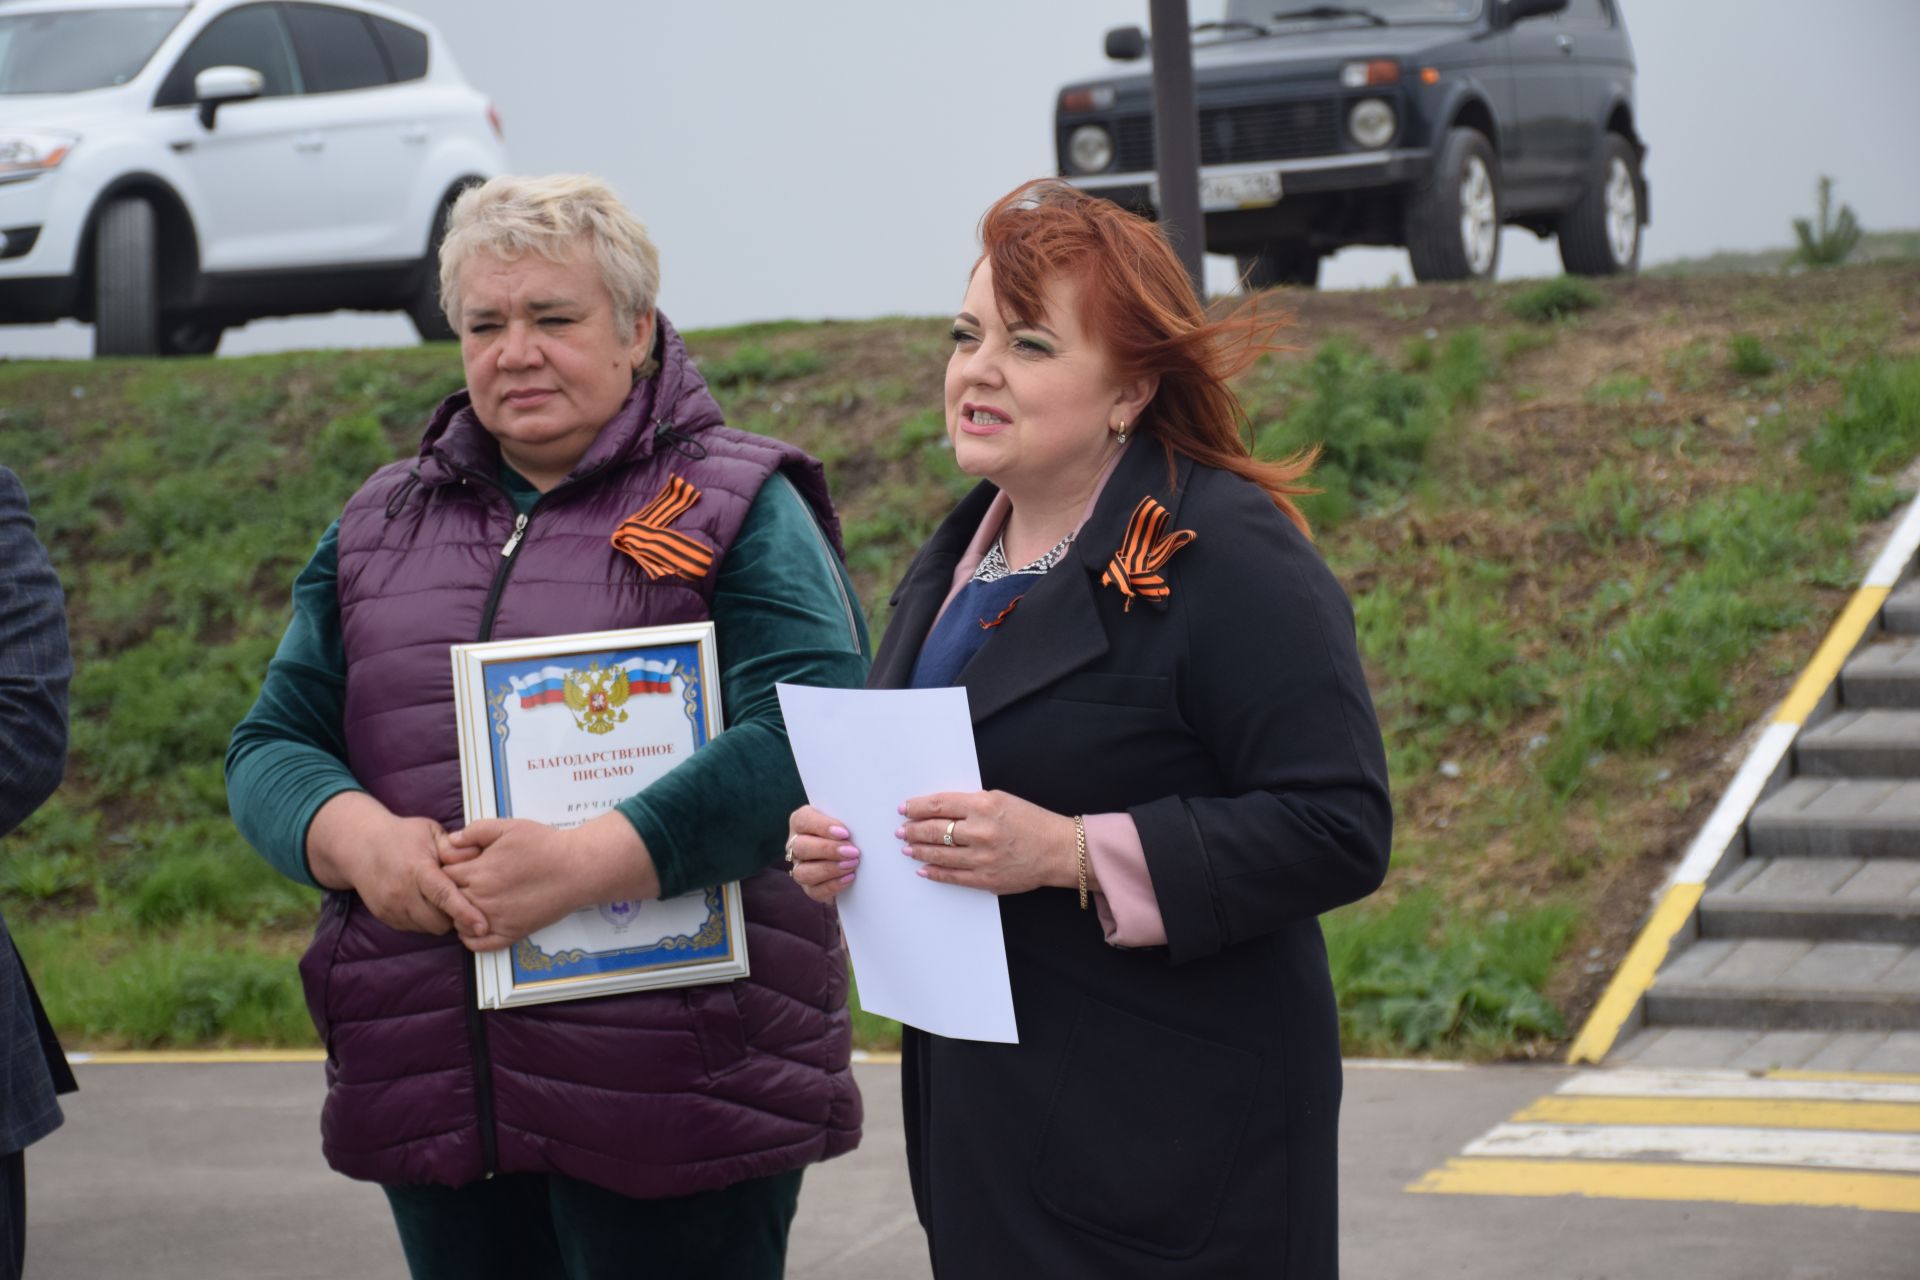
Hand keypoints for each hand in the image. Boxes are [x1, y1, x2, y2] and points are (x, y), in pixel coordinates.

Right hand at [306, 792, 486, 937]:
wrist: (359, 845)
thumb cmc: (401, 836)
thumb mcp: (430, 831)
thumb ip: (453, 846)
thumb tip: (477, 855)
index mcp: (417, 869)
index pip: (444, 896)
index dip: (465, 913)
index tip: (482, 926)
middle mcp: (402, 892)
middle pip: (439, 920)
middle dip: (454, 915)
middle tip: (458, 897)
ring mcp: (391, 907)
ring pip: (427, 928)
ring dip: (439, 918)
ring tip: (438, 897)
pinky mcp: (384, 916)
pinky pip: (413, 927)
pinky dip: (423, 920)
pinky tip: (423, 900)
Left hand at [440, 813, 657, 951]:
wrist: (576, 869)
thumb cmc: (545, 845)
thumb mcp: (509, 827)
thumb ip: (476, 831)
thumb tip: (452, 840)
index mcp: (478, 871)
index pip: (443, 875)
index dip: (448, 869)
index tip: (458, 865)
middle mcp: (482, 897)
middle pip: (448, 900)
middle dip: (450, 891)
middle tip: (463, 884)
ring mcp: (496, 918)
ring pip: (459, 922)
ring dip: (459, 913)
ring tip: (471, 902)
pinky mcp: (511, 933)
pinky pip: (478, 944)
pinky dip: (470, 938)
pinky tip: (475, 925)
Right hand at [785, 805, 860, 903]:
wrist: (853, 854)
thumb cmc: (850, 831)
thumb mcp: (849, 820)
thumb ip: (851, 817)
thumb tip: (868, 815)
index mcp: (802, 822)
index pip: (803, 820)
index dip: (822, 826)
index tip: (845, 832)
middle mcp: (796, 845)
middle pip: (801, 847)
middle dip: (828, 850)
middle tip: (853, 851)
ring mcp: (800, 867)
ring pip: (803, 871)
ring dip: (829, 869)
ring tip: (852, 865)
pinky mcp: (809, 887)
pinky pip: (814, 890)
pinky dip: (832, 885)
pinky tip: (849, 878)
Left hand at [897, 791, 1082, 895]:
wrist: (1058, 850)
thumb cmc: (1032, 821)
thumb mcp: (1002, 800)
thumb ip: (972, 804)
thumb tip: (941, 810)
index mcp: (984, 806)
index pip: (939, 805)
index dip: (917, 807)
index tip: (904, 808)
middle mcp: (980, 831)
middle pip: (934, 830)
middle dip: (913, 830)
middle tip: (901, 830)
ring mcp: (981, 858)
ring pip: (939, 854)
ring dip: (919, 850)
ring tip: (907, 847)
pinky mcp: (985, 879)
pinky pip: (952, 876)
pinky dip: (934, 872)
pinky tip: (923, 868)